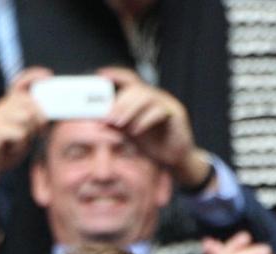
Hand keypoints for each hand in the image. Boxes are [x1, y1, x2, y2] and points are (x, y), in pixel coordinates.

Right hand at [0, 67, 50, 209]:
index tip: (47, 76)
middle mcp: (0, 107)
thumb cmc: (3, 152)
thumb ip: (33, 121)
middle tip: (29, 137)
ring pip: (27, 118)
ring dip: (27, 136)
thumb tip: (44, 116)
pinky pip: (19, 133)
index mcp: (6, 105)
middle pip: (32, 104)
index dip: (34, 76)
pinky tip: (9, 152)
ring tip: (16, 146)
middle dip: (37, 122)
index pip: (21, 83)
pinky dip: (18, 146)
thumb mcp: (23, 134)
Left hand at [99, 67, 206, 186]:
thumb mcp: (127, 133)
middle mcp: (155, 96)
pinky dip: (144, 121)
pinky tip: (134, 131)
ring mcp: (166, 103)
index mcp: (142, 98)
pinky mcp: (176, 114)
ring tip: (118, 124)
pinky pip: (159, 111)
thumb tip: (99, 121)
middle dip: (119, 102)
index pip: (129, 79)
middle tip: (107, 117)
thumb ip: (115, 125)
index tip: (101, 74)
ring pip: (147, 97)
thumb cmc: (150, 142)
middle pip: (135, 89)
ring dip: (129, 110)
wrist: (172, 157)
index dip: (116, 74)